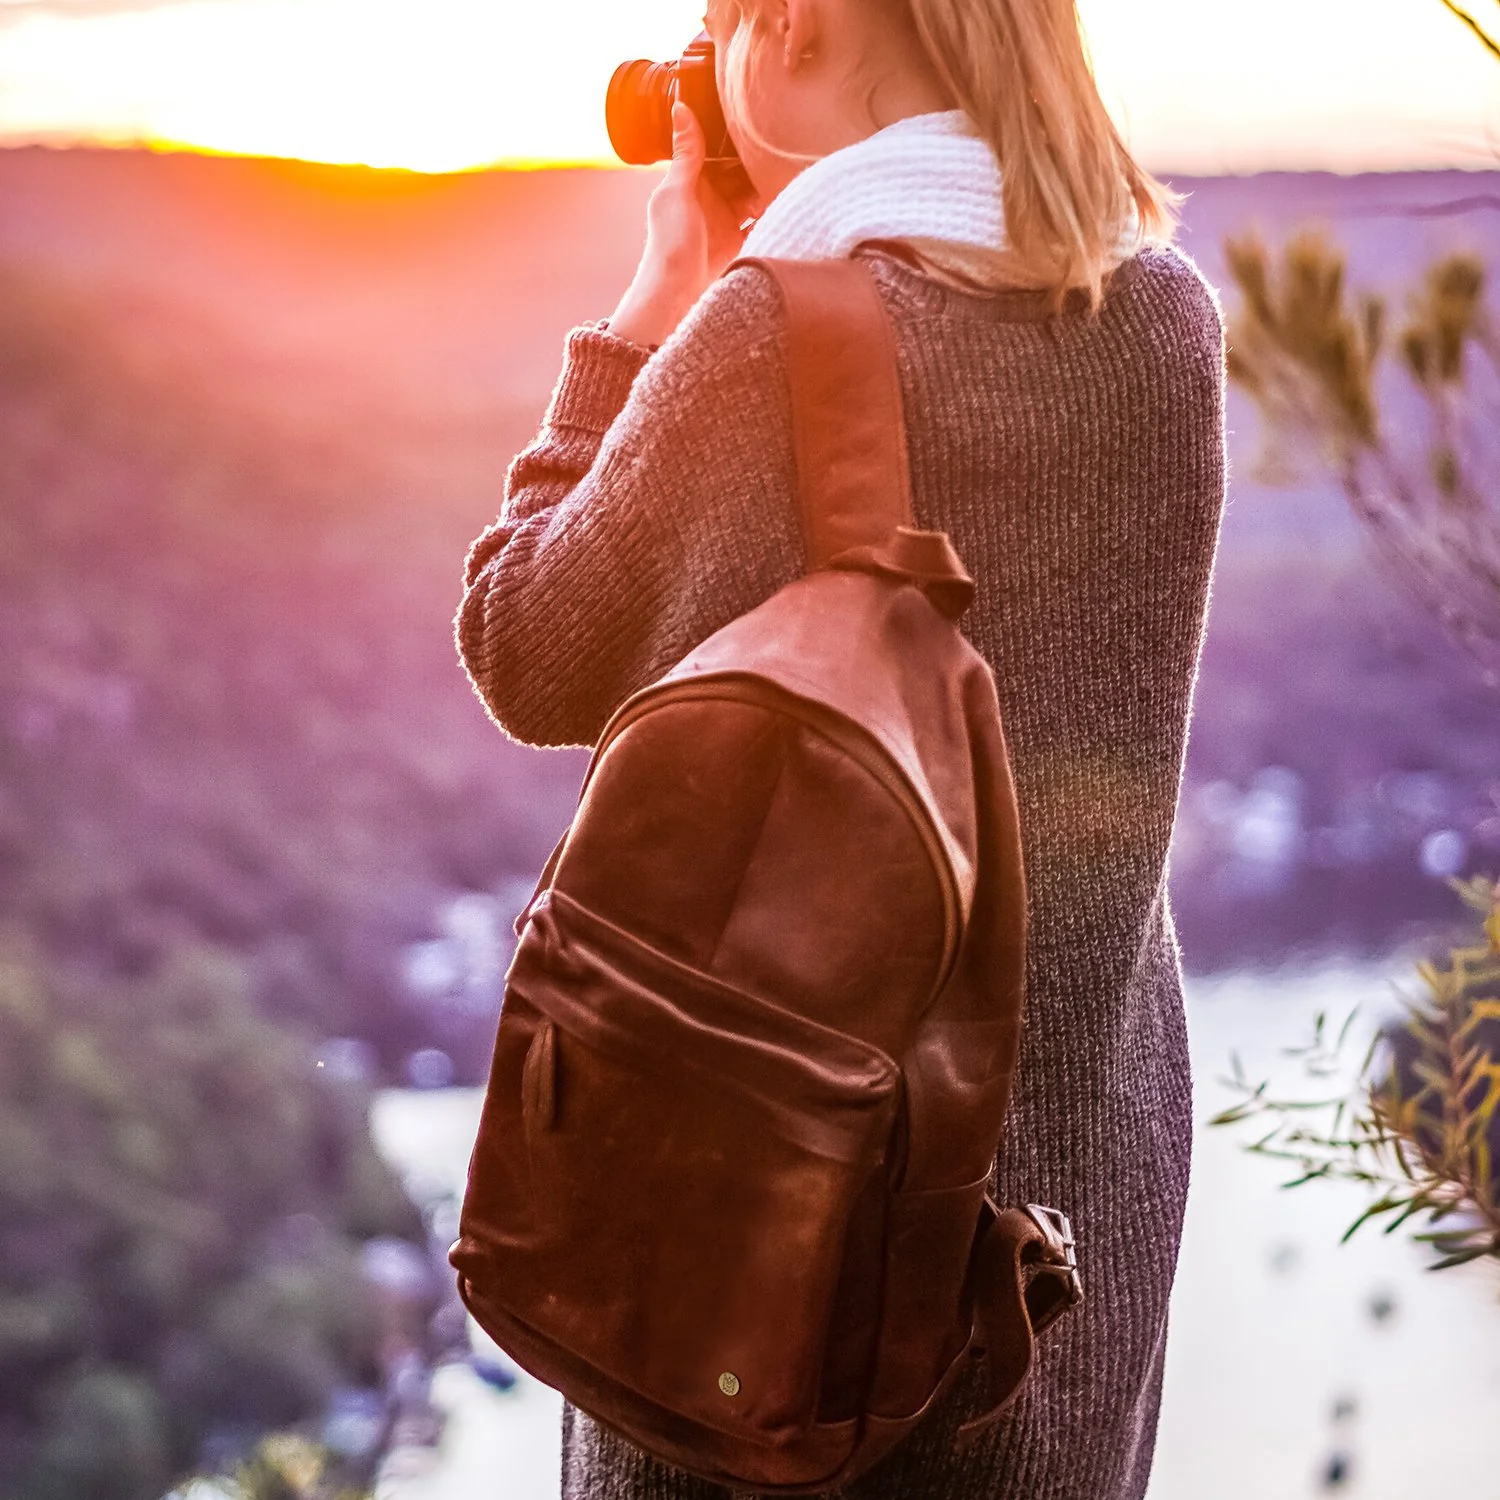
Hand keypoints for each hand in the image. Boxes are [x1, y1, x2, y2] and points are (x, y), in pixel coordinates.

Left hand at [608, 101, 762, 348]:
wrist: (678, 294)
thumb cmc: (670, 243)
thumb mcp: (678, 192)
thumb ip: (687, 154)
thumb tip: (681, 106)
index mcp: (689, 181)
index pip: (714, 152)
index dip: (732, 139)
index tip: (755, 120)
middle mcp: (707, 198)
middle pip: (736, 172)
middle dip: (754, 162)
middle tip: (779, 145)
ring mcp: (723, 220)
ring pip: (750, 193)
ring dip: (765, 185)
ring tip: (786, 169)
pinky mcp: (738, 241)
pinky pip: (759, 220)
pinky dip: (770, 211)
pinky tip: (786, 199)